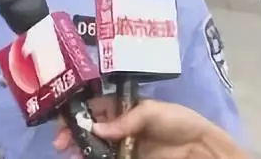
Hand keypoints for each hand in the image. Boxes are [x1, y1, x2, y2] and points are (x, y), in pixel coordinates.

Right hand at [56, 100, 243, 158]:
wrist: (199, 146)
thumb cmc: (176, 120)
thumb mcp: (150, 111)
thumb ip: (123, 121)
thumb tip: (95, 129)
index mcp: (124, 106)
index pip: (95, 107)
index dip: (78, 113)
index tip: (64, 122)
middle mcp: (120, 124)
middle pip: (91, 128)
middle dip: (74, 133)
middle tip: (61, 144)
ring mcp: (123, 144)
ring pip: (96, 145)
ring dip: (81, 149)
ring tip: (69, 154)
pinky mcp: (129, 158)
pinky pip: (108, 158)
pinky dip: (94, 158)